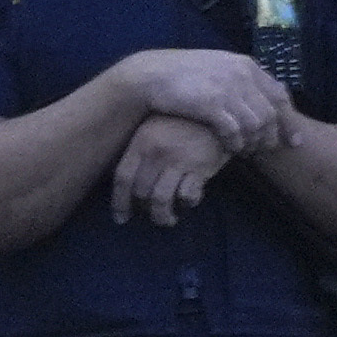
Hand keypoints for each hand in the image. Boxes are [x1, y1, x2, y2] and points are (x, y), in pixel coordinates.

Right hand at [112, 47, 294, 152]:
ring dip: (252, 143)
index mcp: (246, 65)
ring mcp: (227, 89)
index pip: (280, 95)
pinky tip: (230, 149)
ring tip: (244, 152)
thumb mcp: (216, 68)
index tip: (293, 141)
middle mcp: (242, 74)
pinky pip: (235, 131)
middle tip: (263, 151)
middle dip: (271, 136)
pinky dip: (236, 144)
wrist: (149, 75)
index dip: (289, 120)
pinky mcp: (211, 104)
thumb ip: (240, 79)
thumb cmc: (181, 74)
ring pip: (256, 125)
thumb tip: (262, 99)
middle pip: (271, 113)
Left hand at [112, 109, 236, 223]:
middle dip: (143, 210)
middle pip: (141, 192)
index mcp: (141, 141)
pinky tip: (188, 202)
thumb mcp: (155, 130)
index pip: (123, 177)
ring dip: (163, 216)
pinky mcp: (200, 168)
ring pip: (161, 200)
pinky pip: (187, 196)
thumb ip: (140, 153)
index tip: (120, 218)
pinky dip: (186, 204)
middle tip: (149, 216)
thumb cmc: (182, 124)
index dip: (119, 202)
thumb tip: (126, 186)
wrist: (217, 115)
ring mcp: (179, 160)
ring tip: (167, 220)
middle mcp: (157, 152)